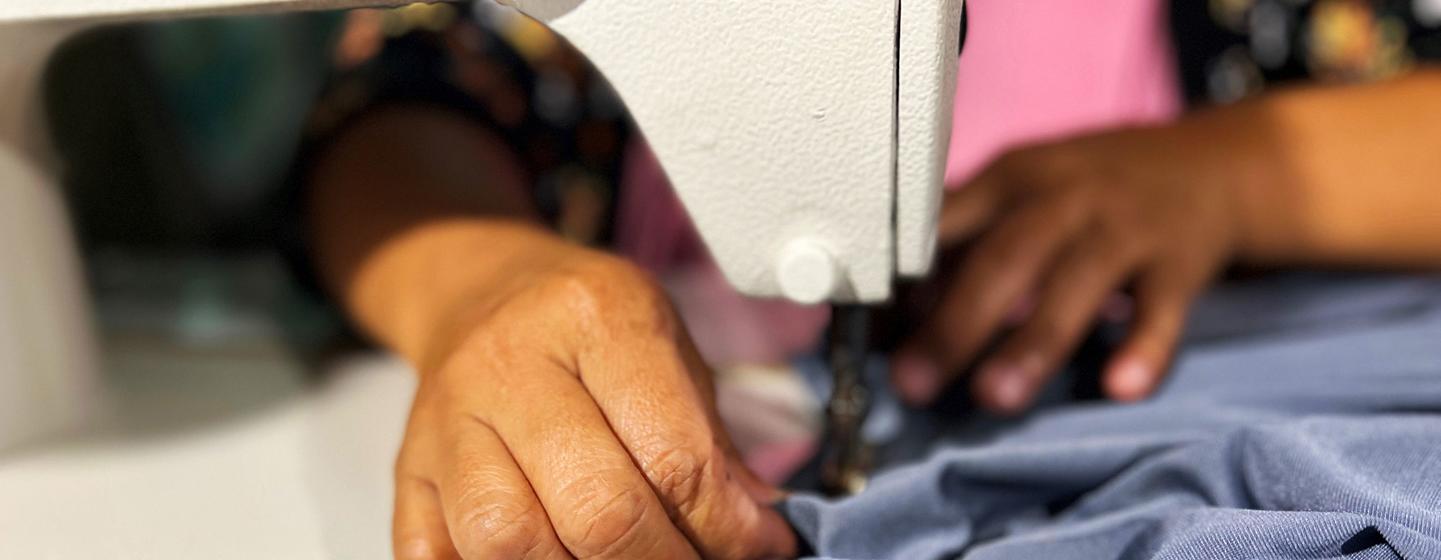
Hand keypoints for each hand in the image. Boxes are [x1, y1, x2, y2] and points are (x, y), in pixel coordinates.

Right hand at [392, 250, 794, 558]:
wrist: (479, 289)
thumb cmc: (584, 324)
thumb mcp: (667, 345)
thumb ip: (710, 438)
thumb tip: (756, 525)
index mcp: (594, 317)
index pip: (673, 455)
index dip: (726, 525)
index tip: (758, 547)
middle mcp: (510, 365)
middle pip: (596, 508)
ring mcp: (446, 423)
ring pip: (509, 542)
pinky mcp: (408, 472)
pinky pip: (432, 556)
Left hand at [891, 120, 1252, 412]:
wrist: (1210, 164)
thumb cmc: (1089, 189)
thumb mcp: (1021, 192)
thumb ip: (959, 250)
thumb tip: (884, 323)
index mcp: (1012, 178)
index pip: (947, 223)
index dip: (905, 277)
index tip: (867, 329)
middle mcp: (1066, 197)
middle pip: (1004, 258)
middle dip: (955, 324)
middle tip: (914, 382)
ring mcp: (1127, 227)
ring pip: (1075, 284)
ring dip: (1032, 343)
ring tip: (994, 398)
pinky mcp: (1182, 262)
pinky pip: (1163, 310)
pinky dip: (1144, 348)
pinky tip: (1118, 387)